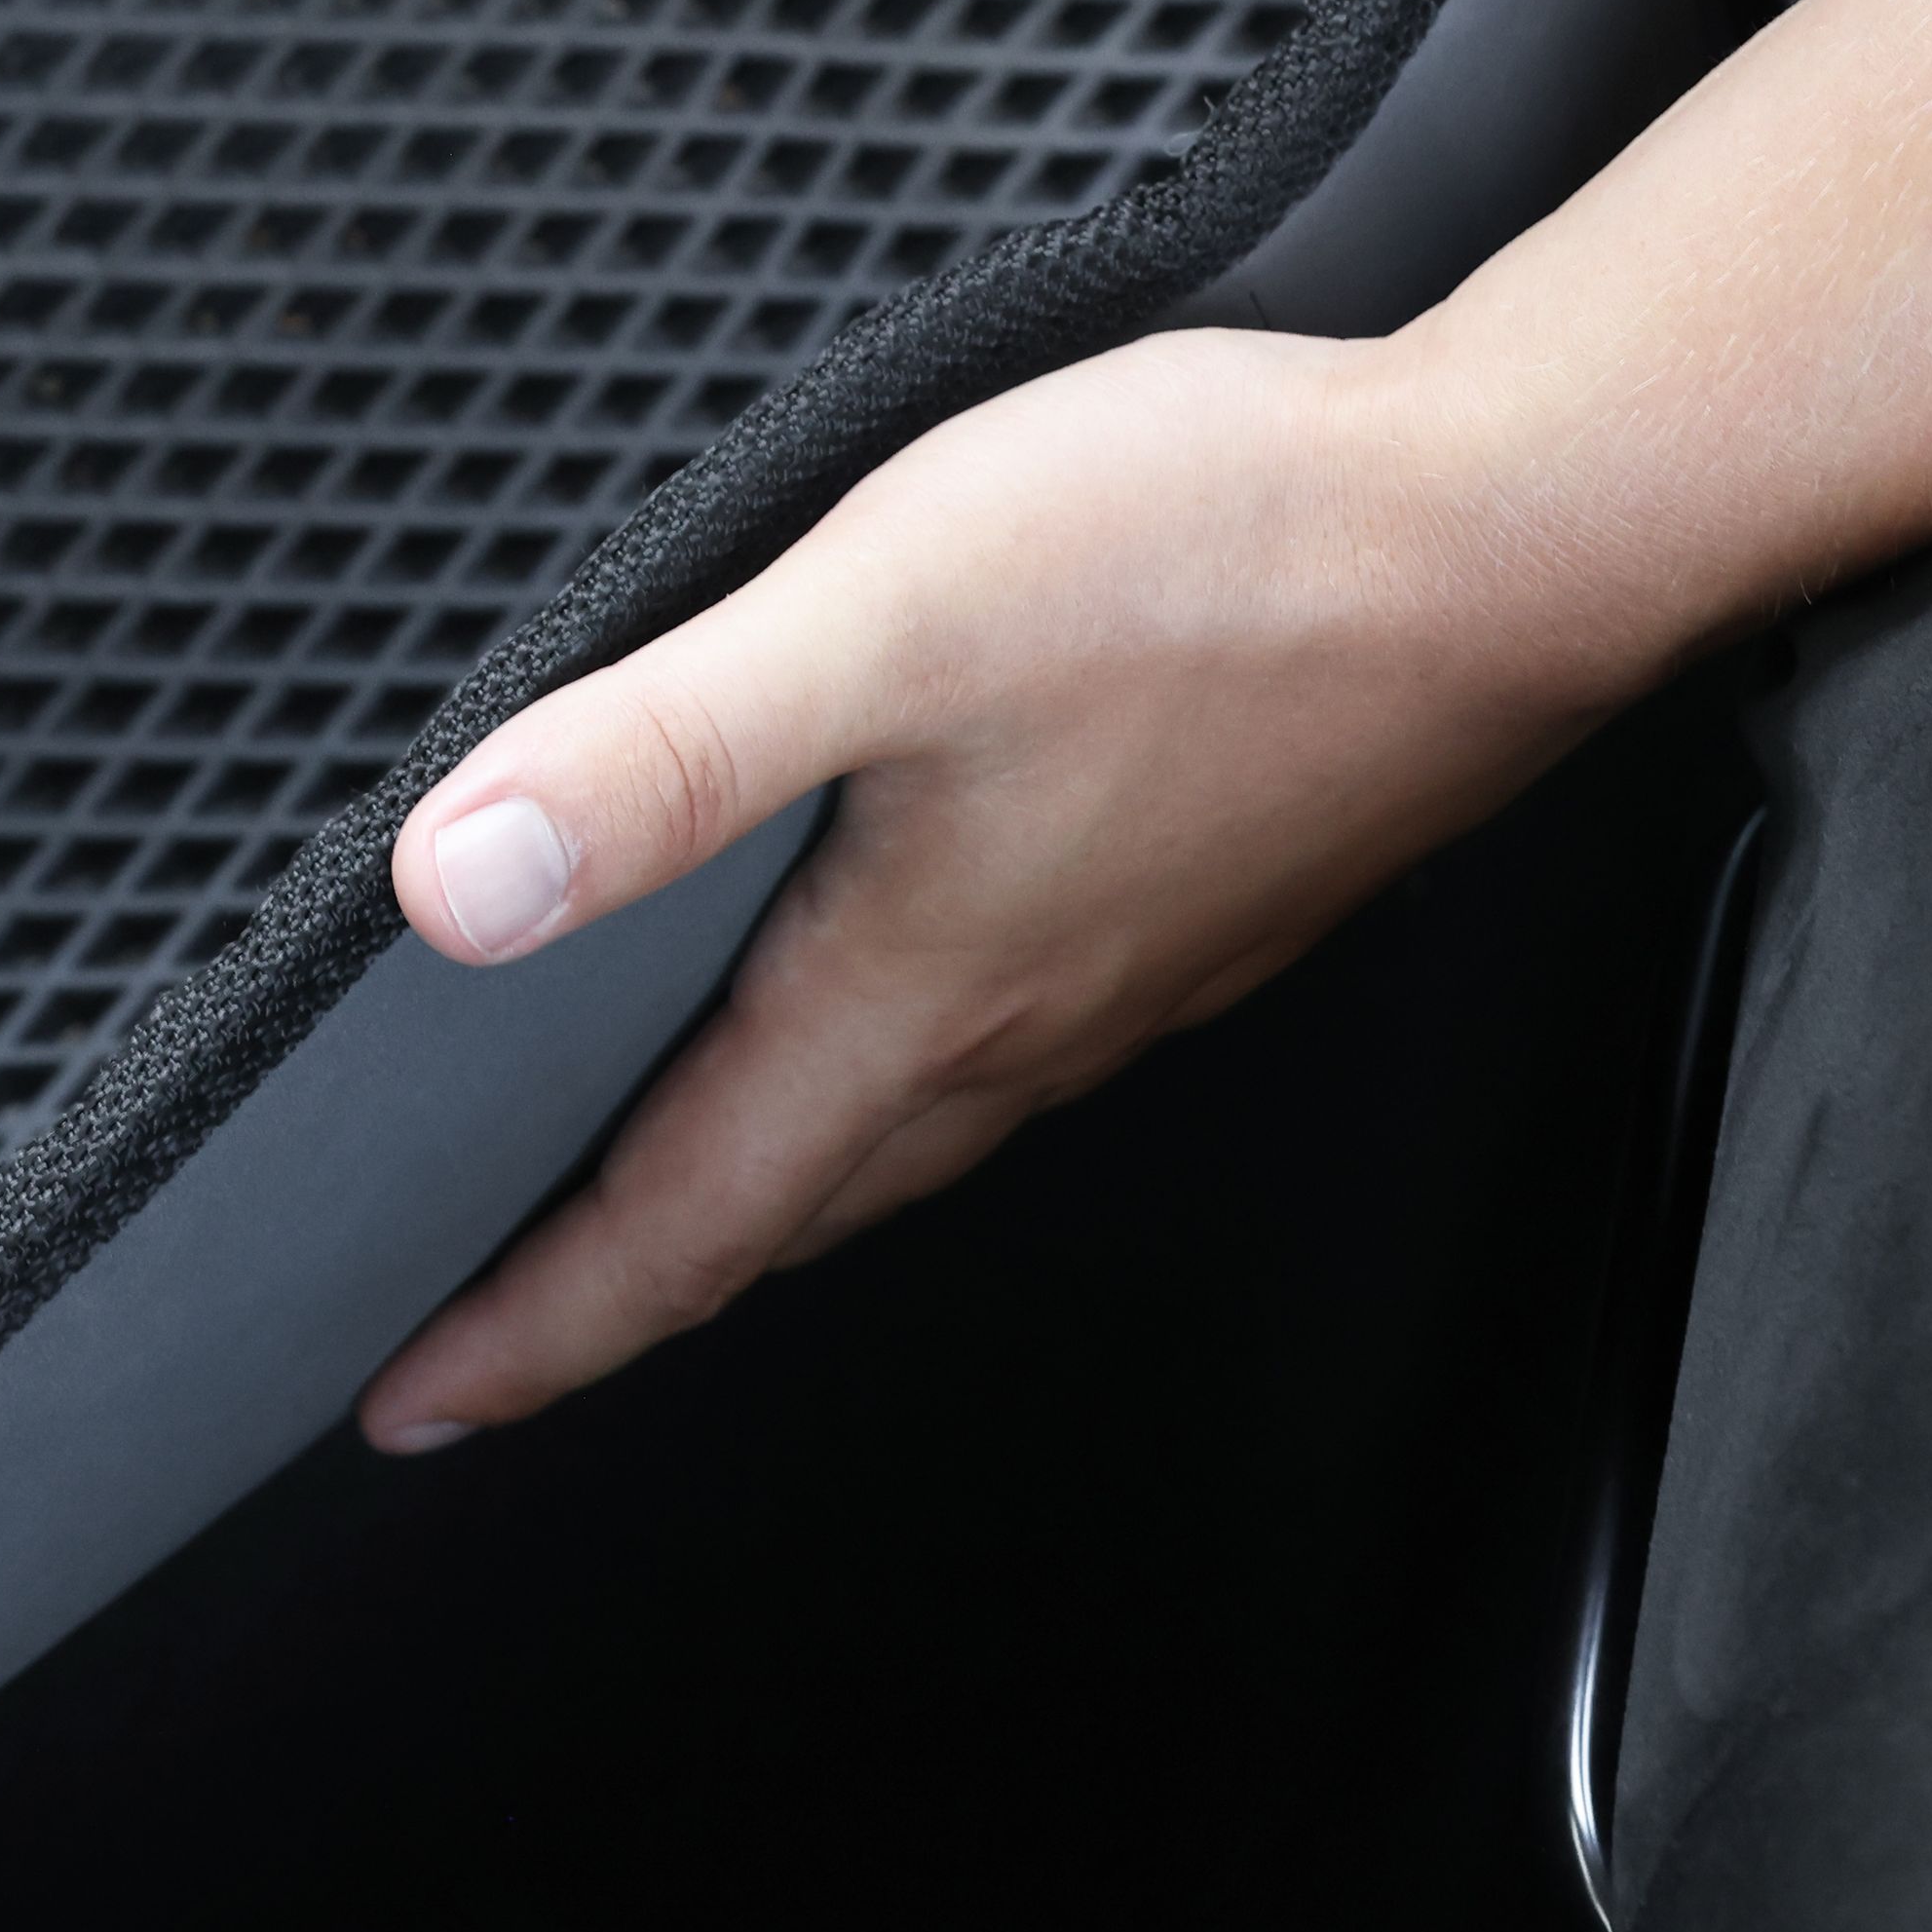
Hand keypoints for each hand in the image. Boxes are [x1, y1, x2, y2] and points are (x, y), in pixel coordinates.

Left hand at [356, 325, 1644, 1445]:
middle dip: (630, 1289)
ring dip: (768, 1194)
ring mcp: (1131, 969)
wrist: (1525, 525)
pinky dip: (902, 1088)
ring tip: (673, 1203)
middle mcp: (1022, 1019)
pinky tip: (903, 1016)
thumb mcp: (884, 609)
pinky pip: (1013, 1051)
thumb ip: (663, 750)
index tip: (406, 1405)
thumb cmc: (1225, 550)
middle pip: (783, 1212)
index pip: (680, 1222)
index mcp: (914, 987)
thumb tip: (448, 885)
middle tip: (505, 1338)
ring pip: (902, 1141)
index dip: (529, 1327)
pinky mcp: (1210, 897)